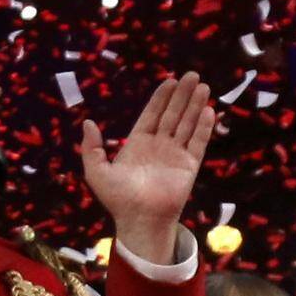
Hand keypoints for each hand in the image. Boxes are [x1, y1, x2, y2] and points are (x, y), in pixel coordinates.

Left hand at [74, 72, 219, 258]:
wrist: (139, 220)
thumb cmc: (117, 198)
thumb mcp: (96, 172)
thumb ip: (92, 147)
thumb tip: (88, 122)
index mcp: (138, 144)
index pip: (152, 114)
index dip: (161, 97)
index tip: (170, 80)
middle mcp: (159, 146)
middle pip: (173, 114)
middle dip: (182, 95)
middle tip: (192, 75)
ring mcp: (175, 155)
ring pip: (187, 124)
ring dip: (195, 105)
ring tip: (203, 86)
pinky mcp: (189, 166)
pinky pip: (197, 142)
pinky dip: (203, 127)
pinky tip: (208, 110)